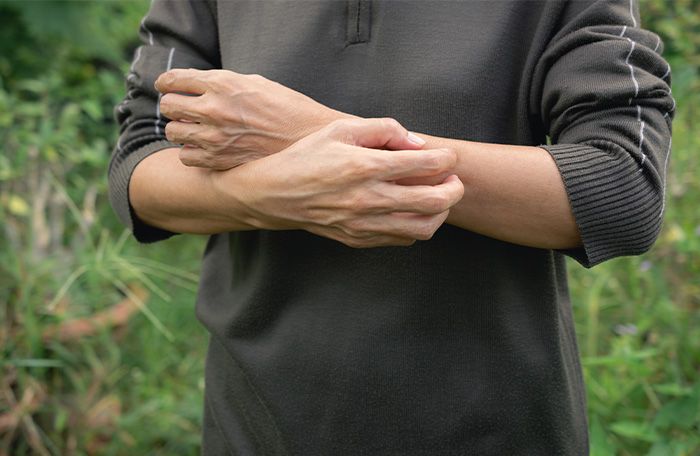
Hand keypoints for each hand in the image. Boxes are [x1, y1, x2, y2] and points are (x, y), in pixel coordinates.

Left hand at [155, 69, 350, 168]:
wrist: (308, 138)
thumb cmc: (286, 107)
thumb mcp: (255, 83)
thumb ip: (223, 83)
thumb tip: (198, 85)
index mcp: (223, 84)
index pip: (174, 80)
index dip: (166, 83)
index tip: (166, 86)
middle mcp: (215, 109)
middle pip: (168, 106)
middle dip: (172, 105)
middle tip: (181, 109)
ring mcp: (216, 137)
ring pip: (173, 132)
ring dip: (180, 129)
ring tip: (193, 129)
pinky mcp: (220, 160)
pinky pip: (186, 156)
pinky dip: (191, 152)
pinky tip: (203, 148)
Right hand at [216, 118, 463, 247]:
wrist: (274, 195)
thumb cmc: (308, 157)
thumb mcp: (341, 129)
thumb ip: (383, 129)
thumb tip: (417, 143)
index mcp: (366, 166)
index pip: (425, 164)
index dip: (446, 159)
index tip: (447, 157)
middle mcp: (368, 198)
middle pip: (434, 202)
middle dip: (454, 190)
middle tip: (453, 181)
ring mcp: (364, 223)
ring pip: (423, 228)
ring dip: (439, 213)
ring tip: (437, 199)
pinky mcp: (359, 239)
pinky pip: (402, 239)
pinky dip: (416, 227)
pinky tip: (410, 211)